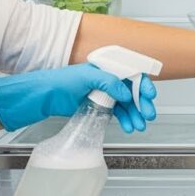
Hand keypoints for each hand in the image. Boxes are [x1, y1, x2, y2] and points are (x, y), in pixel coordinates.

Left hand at [0, 63, 157, 132]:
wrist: (44, 96)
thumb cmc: (61, 81)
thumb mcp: (86, 77)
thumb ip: (109, 82)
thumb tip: (125, 92)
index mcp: (108, 68)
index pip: (132, 75)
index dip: (142, 85)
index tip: (149, 96)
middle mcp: (109, 80)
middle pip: (133, 92)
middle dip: (142, 104)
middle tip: (148, 115)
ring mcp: (105, 94)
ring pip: (127, 105)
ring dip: (135, 115)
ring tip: (138, 125)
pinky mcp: (100, 106)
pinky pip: (118, 113)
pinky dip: (125, 120)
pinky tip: (128, 126)